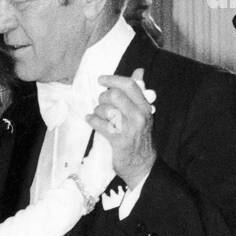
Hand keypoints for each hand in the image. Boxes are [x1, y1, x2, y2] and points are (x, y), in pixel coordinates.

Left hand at [87, 67, 155, 188]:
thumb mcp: (143, 114)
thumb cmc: (139, 137)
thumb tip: (139, 71)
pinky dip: (92, 120)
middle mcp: (139, 115)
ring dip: (97, 111)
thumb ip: (138, 93)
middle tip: (100, 102)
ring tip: (97, 114)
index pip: (130, 85)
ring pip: (106, 110)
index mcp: (145, 106)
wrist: (142, 165)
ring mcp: (129, 128)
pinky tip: (90, 119)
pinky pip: (101, 124)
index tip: (101, 79)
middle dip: (103, 97)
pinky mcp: (119, 140)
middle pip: (115, 95)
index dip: (113, 79)